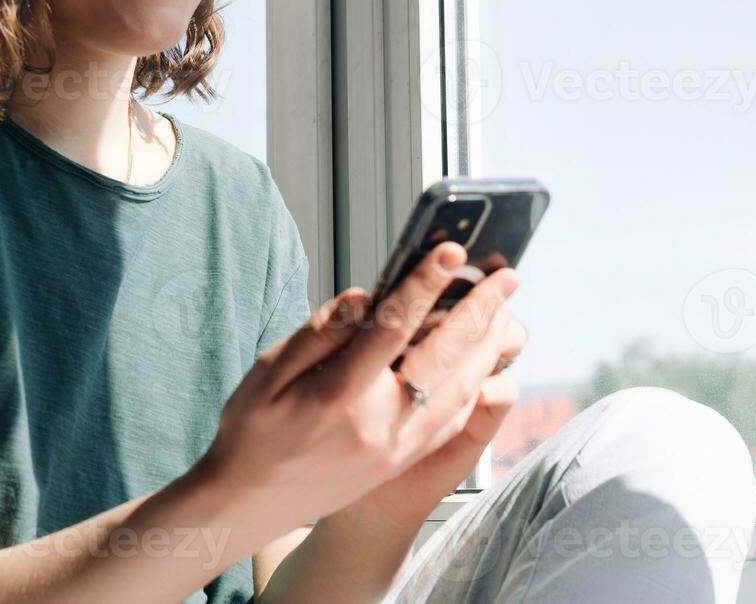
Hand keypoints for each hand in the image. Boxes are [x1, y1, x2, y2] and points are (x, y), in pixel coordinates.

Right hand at [195, 242, 524, 536]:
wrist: (249, 503)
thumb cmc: (252, 432)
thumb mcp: (266, 372)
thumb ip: (318, 332)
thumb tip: (363, 298)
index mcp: (338, 396)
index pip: (393, 328)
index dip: (425, 285)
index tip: (451, 252)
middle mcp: (377, 424)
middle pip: (444, 358)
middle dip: (480, 311)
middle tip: (504, 276)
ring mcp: (397, 448)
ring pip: (461, 391)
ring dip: (488, 347)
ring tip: (506, 311)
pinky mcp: (404, 461)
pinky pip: (454, 421)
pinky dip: (478, 387)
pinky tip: (485, 364)